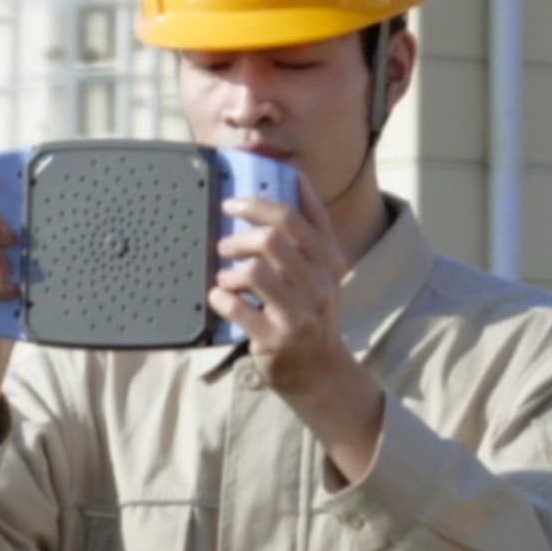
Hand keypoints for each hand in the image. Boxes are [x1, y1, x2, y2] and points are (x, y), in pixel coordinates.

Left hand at [210, 184, 385, 478]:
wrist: (320, 372)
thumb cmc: (311, 311)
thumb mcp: (323, 270)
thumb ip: (311, 229)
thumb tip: (295, 178)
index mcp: (331, 260)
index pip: (295, 216)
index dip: (258, 203)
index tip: (232, 202)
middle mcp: (320, 284)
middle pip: (273, 239)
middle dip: (239, 236)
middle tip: (224, 245)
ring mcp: (299, 314)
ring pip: (256, 271)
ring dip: (230, 269)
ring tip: (225, 277)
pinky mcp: (276, 339)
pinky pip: (236, 307)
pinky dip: (220, 298)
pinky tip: (221, 298)